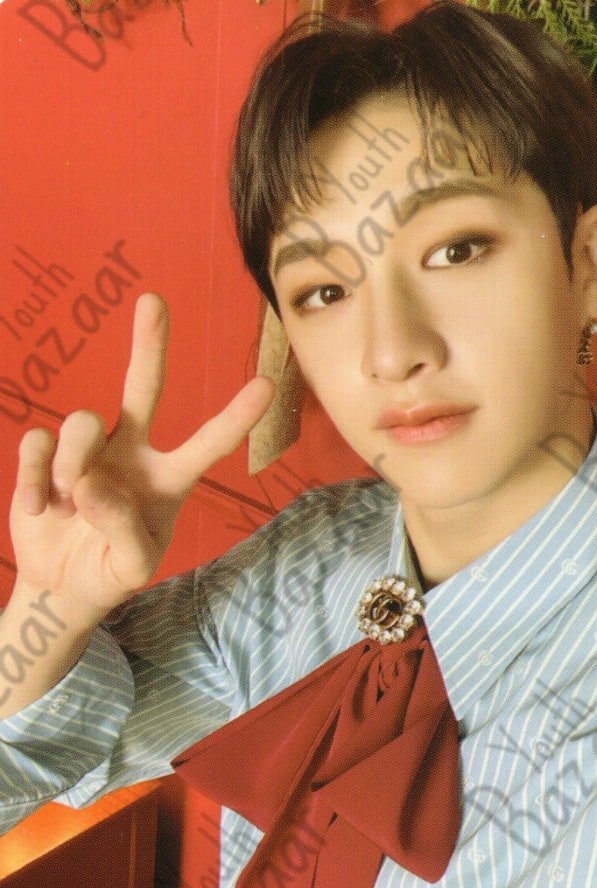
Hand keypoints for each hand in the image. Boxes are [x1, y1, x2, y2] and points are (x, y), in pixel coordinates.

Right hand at [9, 293, 274, 620]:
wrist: (62, 585)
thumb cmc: (112, 572)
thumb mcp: (132, 564)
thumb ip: (122, 528)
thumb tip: (89, 481)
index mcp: (168, 479)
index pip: (207, 444)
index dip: (236, 417)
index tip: (268, 384)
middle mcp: (132, 454)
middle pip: (143, 387)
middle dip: (150, 344)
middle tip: (154, 300)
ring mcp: (88, 451)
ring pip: (80, 422)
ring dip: (72, 464)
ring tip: (69, 503)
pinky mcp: (46, 456)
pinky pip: (38, 444)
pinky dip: (35, 480)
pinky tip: (40, 509)